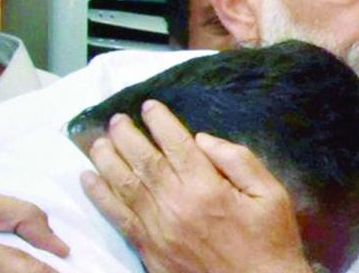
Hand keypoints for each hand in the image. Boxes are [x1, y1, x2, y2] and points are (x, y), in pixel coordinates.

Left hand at [81, 100, 311, 272]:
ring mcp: (159, 230)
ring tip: (98, 141)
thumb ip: (238, 160)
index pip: (175, 144)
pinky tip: (88, 179)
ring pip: (124, 186)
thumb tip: (201, 139)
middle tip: (117, 119)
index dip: (160, 122)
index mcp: (207, 187)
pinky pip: (118, 218)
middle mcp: (176, 205)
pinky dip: (100, 197)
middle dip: (127, 136)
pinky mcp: (149, 251)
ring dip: (107, 160)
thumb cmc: (269, 240)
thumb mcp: (270, 193)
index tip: (149, 106)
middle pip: (144, 161)